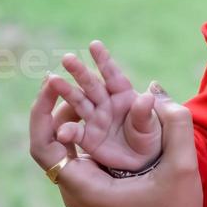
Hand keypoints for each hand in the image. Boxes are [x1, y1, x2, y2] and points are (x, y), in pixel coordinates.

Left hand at [30, 80, 204, 206]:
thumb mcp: (183, 166)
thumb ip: (176, 125)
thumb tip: (155, 89)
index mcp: (86, 188)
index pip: (44, 147)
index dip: (42, 113)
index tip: (55, 84)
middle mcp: (75, 191)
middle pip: (48, 144)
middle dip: (54, 109)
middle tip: (68, 79)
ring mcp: (82, 193)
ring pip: (61, 149)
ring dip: (70, 118)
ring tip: (84, 89)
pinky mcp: (92, 191)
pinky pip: (76, 156)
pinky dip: (83, 132)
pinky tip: (100, 113)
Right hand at [46, 40, 161, 171]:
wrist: (144, 161)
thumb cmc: (151, 137)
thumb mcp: (152, 126)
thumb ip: (146, 113)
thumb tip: (147, 97)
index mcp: (124, 95)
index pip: (113, 75)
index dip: (104, 60)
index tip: (94, 44)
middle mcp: (106, 103)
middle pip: (91, 84)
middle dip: (80, 71)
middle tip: (67, 58)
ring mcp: (94, 119)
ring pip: (78, 102)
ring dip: (66, 91)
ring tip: (53, 80)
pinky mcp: (87, 137)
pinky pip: (75, 132)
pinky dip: (68, 130)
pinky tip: (61, 132)